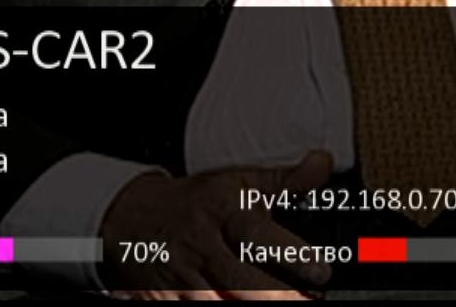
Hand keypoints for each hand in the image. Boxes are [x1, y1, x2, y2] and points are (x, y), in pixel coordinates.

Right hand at [100, 149, 333, 300]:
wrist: (132, 216)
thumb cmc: (198, 200)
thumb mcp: (240, 180)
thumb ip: (286, 178)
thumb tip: (323, 162)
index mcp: (222, 208)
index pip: (258, 232)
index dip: (291, 253)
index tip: (322, 271)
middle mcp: (201, 242)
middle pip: (239, 278)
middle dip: (274, 295)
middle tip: (308, 302)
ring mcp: (181, 272)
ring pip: (215, 301)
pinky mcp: (163, 295)